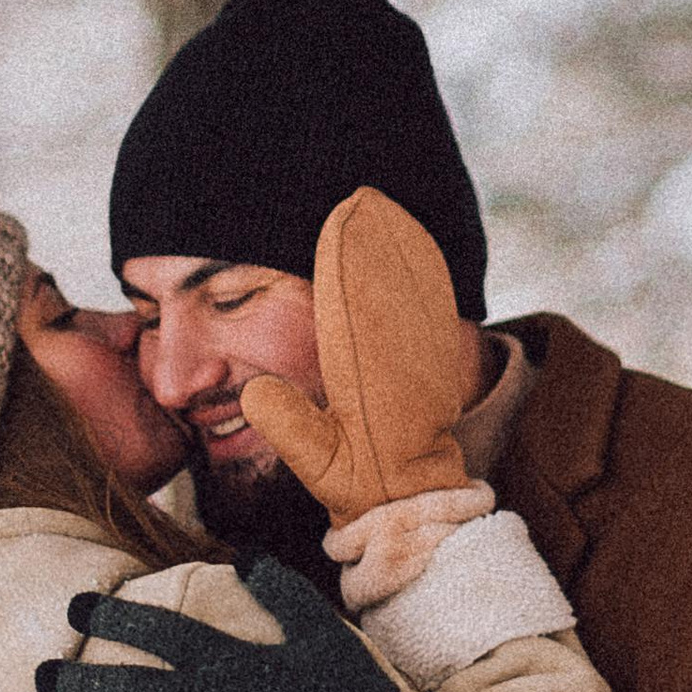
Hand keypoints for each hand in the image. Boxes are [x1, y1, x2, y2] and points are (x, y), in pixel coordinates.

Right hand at [235, 188, 473, 524]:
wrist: (414, 495)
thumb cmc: (360, 480)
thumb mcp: (319, 463)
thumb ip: (289, 425)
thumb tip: (255, 391)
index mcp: (368, 374)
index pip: (352, 306)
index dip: (344, 262)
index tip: (339, 223)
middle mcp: (400, 356)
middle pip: (384, 286)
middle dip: (373, 241)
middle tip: (362, 196)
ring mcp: (422, 356)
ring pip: (411, 290)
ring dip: (399, 248)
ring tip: (384, 208)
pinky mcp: (435, 362)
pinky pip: (431, 308)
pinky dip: (423, 275)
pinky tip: (415, 248)